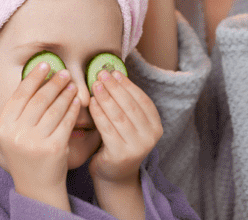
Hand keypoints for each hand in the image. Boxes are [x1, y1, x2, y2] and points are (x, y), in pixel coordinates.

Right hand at [0, 64, 79, 198]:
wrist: (37, 187)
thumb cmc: (27, 155)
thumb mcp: (15, 134)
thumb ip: (21, 111)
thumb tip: (37, 77)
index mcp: (3, 127)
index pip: (20, 95)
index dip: (33, 77)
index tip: (45, 64)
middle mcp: (16, 134)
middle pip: (39, 99)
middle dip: (54, 83)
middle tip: (65, 72)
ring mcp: (35, 142)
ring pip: (55, 108)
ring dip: (66, 93)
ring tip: (73, 84)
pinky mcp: (54, 148)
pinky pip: (67, 121)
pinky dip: (73, 108)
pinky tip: (77, 101)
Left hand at [88, 70, 162, 184]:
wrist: (114, 175)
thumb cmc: (119, 143)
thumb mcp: (129, 123)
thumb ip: (126, 104)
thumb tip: (113, 74)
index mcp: (156, 126)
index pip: (143, 100)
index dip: (128, 85)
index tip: (115, 72)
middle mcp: (150, 137)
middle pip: (131, 106)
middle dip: (115, 88)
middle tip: (101, 74)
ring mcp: (137, 147)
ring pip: (119, 116)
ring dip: (106, 98)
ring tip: (95, 85)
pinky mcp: (120, 155)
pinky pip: (107, 129)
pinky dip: (99, 113)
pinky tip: (91, 103)